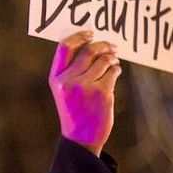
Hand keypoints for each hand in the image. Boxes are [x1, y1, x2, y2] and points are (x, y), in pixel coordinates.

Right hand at [49, 31, 121, 155]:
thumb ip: (71, 70)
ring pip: (104, 60)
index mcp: (55, 78)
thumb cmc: (74, 111)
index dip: (79, 36)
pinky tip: (115, 72)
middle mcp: (68, 80)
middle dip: (103, 45)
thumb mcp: (64, 90)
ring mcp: (85, 86)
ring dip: (112, 58)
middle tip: (112, 46)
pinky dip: (116, 69)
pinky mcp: (102, 93)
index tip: (91, 33)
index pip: (64, 47)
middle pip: (88, 50)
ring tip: (114, 61)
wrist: (81, 138)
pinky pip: (113, 71)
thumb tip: (91, 44)